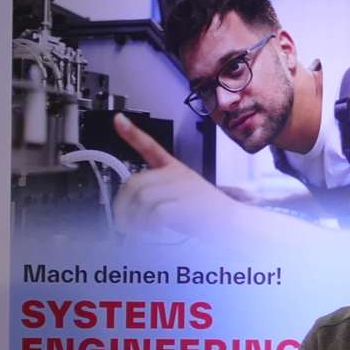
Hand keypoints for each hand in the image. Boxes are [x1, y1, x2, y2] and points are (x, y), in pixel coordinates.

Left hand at [110, 114, 237, 239]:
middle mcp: (176, 175)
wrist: (231, 222)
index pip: (150, 146)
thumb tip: (126, 207)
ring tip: (142, 229)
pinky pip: (155, 212)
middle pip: (135, 183)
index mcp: (174, 168)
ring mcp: (181, 188)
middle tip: (123, 222)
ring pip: (142, 198)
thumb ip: (154, 194)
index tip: (118, 119)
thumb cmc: (204, 212)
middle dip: (122, 206)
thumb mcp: (179, 194)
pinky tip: (155, 230)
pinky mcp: (185, 205)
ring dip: (136, 219)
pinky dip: (149, 225)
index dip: (131, 132)